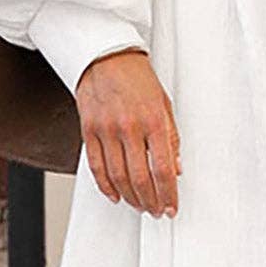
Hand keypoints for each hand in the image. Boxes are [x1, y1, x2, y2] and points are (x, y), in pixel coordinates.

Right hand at [75, 49, 181, 217]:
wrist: (105, 55)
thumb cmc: (136, 75)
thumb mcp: (164, 102)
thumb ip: (171, 136)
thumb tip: (176, 167)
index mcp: (152, 119)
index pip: (163, 168)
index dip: (168, 193)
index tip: (171, 206)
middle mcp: (129, 127)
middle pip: (141, 178)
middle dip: (151, 201)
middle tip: (157, 210)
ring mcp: (106, 130)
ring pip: (118, 177)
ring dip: (131, 198)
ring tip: (140, 205)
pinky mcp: (89, 131)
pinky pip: (97, 167)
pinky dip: (106, 186)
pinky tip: (116, 194)